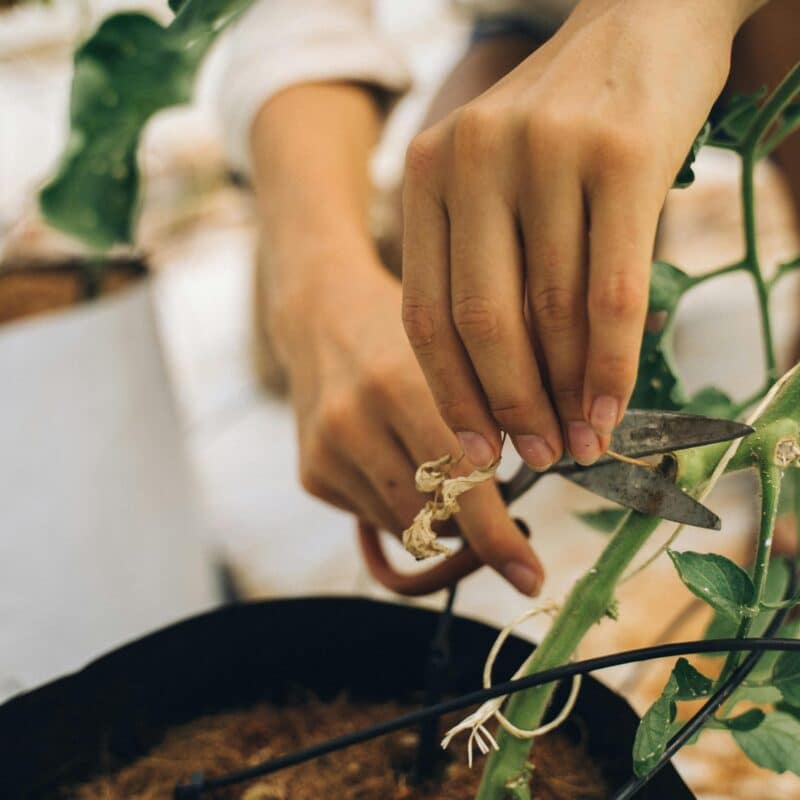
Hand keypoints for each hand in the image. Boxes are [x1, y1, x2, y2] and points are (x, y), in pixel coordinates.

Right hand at [268, 256, 544, 595]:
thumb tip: (522, 505)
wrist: (323, 316)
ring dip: (440, 520)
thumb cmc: (407, 336)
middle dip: (477, 536)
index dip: (499, 540)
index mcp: (401, 385)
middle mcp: (354, 423)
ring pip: (406, 527)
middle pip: (431, 519)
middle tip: (508, 531)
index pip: (460, 484)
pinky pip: (378, 519)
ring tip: (450, 478)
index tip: (531, 578)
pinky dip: (405, 507)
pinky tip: (403, 464)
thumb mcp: (456, 357)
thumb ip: (489, 422)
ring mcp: (326, 453)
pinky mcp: (311, 475)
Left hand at [401, 0, 741, 469]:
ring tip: (577, 444)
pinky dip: (610, 364)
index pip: (425, 311)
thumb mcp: (497, 186)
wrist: (641, 24)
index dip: (450, 393)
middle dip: (508, 404)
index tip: (475, 449)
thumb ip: (488, 270)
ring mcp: (545, 153)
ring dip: (565, 394)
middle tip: (533, 458)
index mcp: (428, 174)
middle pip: (482, 320)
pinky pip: (611, 291)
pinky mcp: (620, 156)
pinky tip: (609, 408)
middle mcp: (474, 159)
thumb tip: (503, 389)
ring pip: (551, 312)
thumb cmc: (562, 128)